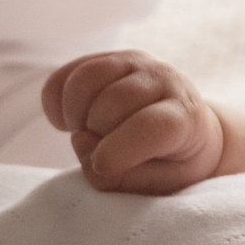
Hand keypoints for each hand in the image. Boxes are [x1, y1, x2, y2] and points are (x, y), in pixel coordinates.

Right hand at [45, 50, 223, 193]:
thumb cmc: (173, 164)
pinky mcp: (108, 59)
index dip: (120, 149)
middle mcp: (164, 79)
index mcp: (185, 116)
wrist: (189, 129)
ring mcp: (135, 63)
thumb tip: (80, 139)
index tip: (102, 166)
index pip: (151, 125)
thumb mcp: (160, 185)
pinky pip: (66, 74)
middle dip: (97, 133)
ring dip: (75, 115)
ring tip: (86, 132)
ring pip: (86, 78)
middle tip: (103, 150)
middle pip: (113, 101)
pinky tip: (69, 122)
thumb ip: (121, 177)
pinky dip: (55, 102)